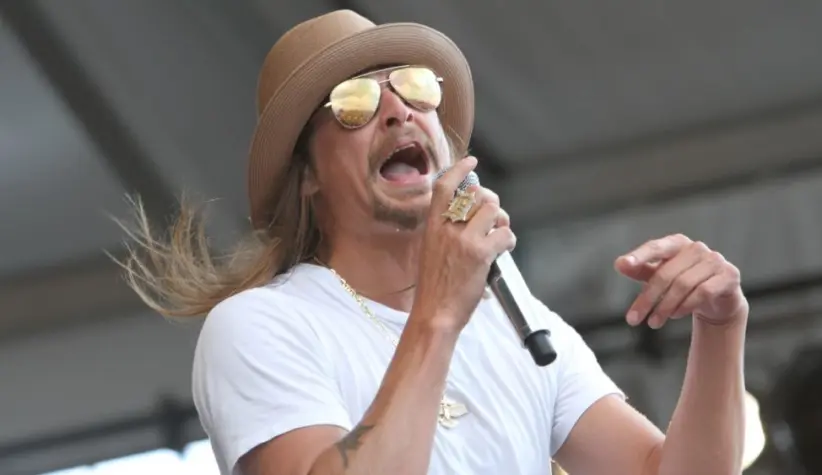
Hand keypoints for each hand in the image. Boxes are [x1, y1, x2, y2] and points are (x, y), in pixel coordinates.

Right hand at [412, 156, 515, 328]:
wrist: (434, 313)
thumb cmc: (434, 287)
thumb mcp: (431, 251)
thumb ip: (446, 231)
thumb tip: (471, 217)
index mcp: (432, 226)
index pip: (445, 186)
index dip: (460, 170)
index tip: (472, 161)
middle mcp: (447, 228)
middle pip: (477, 194)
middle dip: (491, 202)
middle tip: (494, 218)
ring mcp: (464, 239)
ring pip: (494, 210)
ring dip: (502, 221)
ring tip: (499, 236)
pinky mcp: (481, 254)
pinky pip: (505, 233)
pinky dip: (509, 241)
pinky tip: (503, 251)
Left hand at [614, 234, 748, 328]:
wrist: (718, 299)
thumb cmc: (682, 282)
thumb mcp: (658, 276)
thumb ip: (639, 269)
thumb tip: (619, 264)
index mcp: (677, 243)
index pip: (655, 247)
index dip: (639, 256)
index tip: (622, 265)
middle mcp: (696, 248)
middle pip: (666, 274)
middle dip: (647, 299)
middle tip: (633, 320)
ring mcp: (715, 260)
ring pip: (683, 285)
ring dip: (665, 307)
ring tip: (653, 323)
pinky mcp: (729, 275)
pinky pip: (703, 292)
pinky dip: (686, 306)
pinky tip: (675, 315)